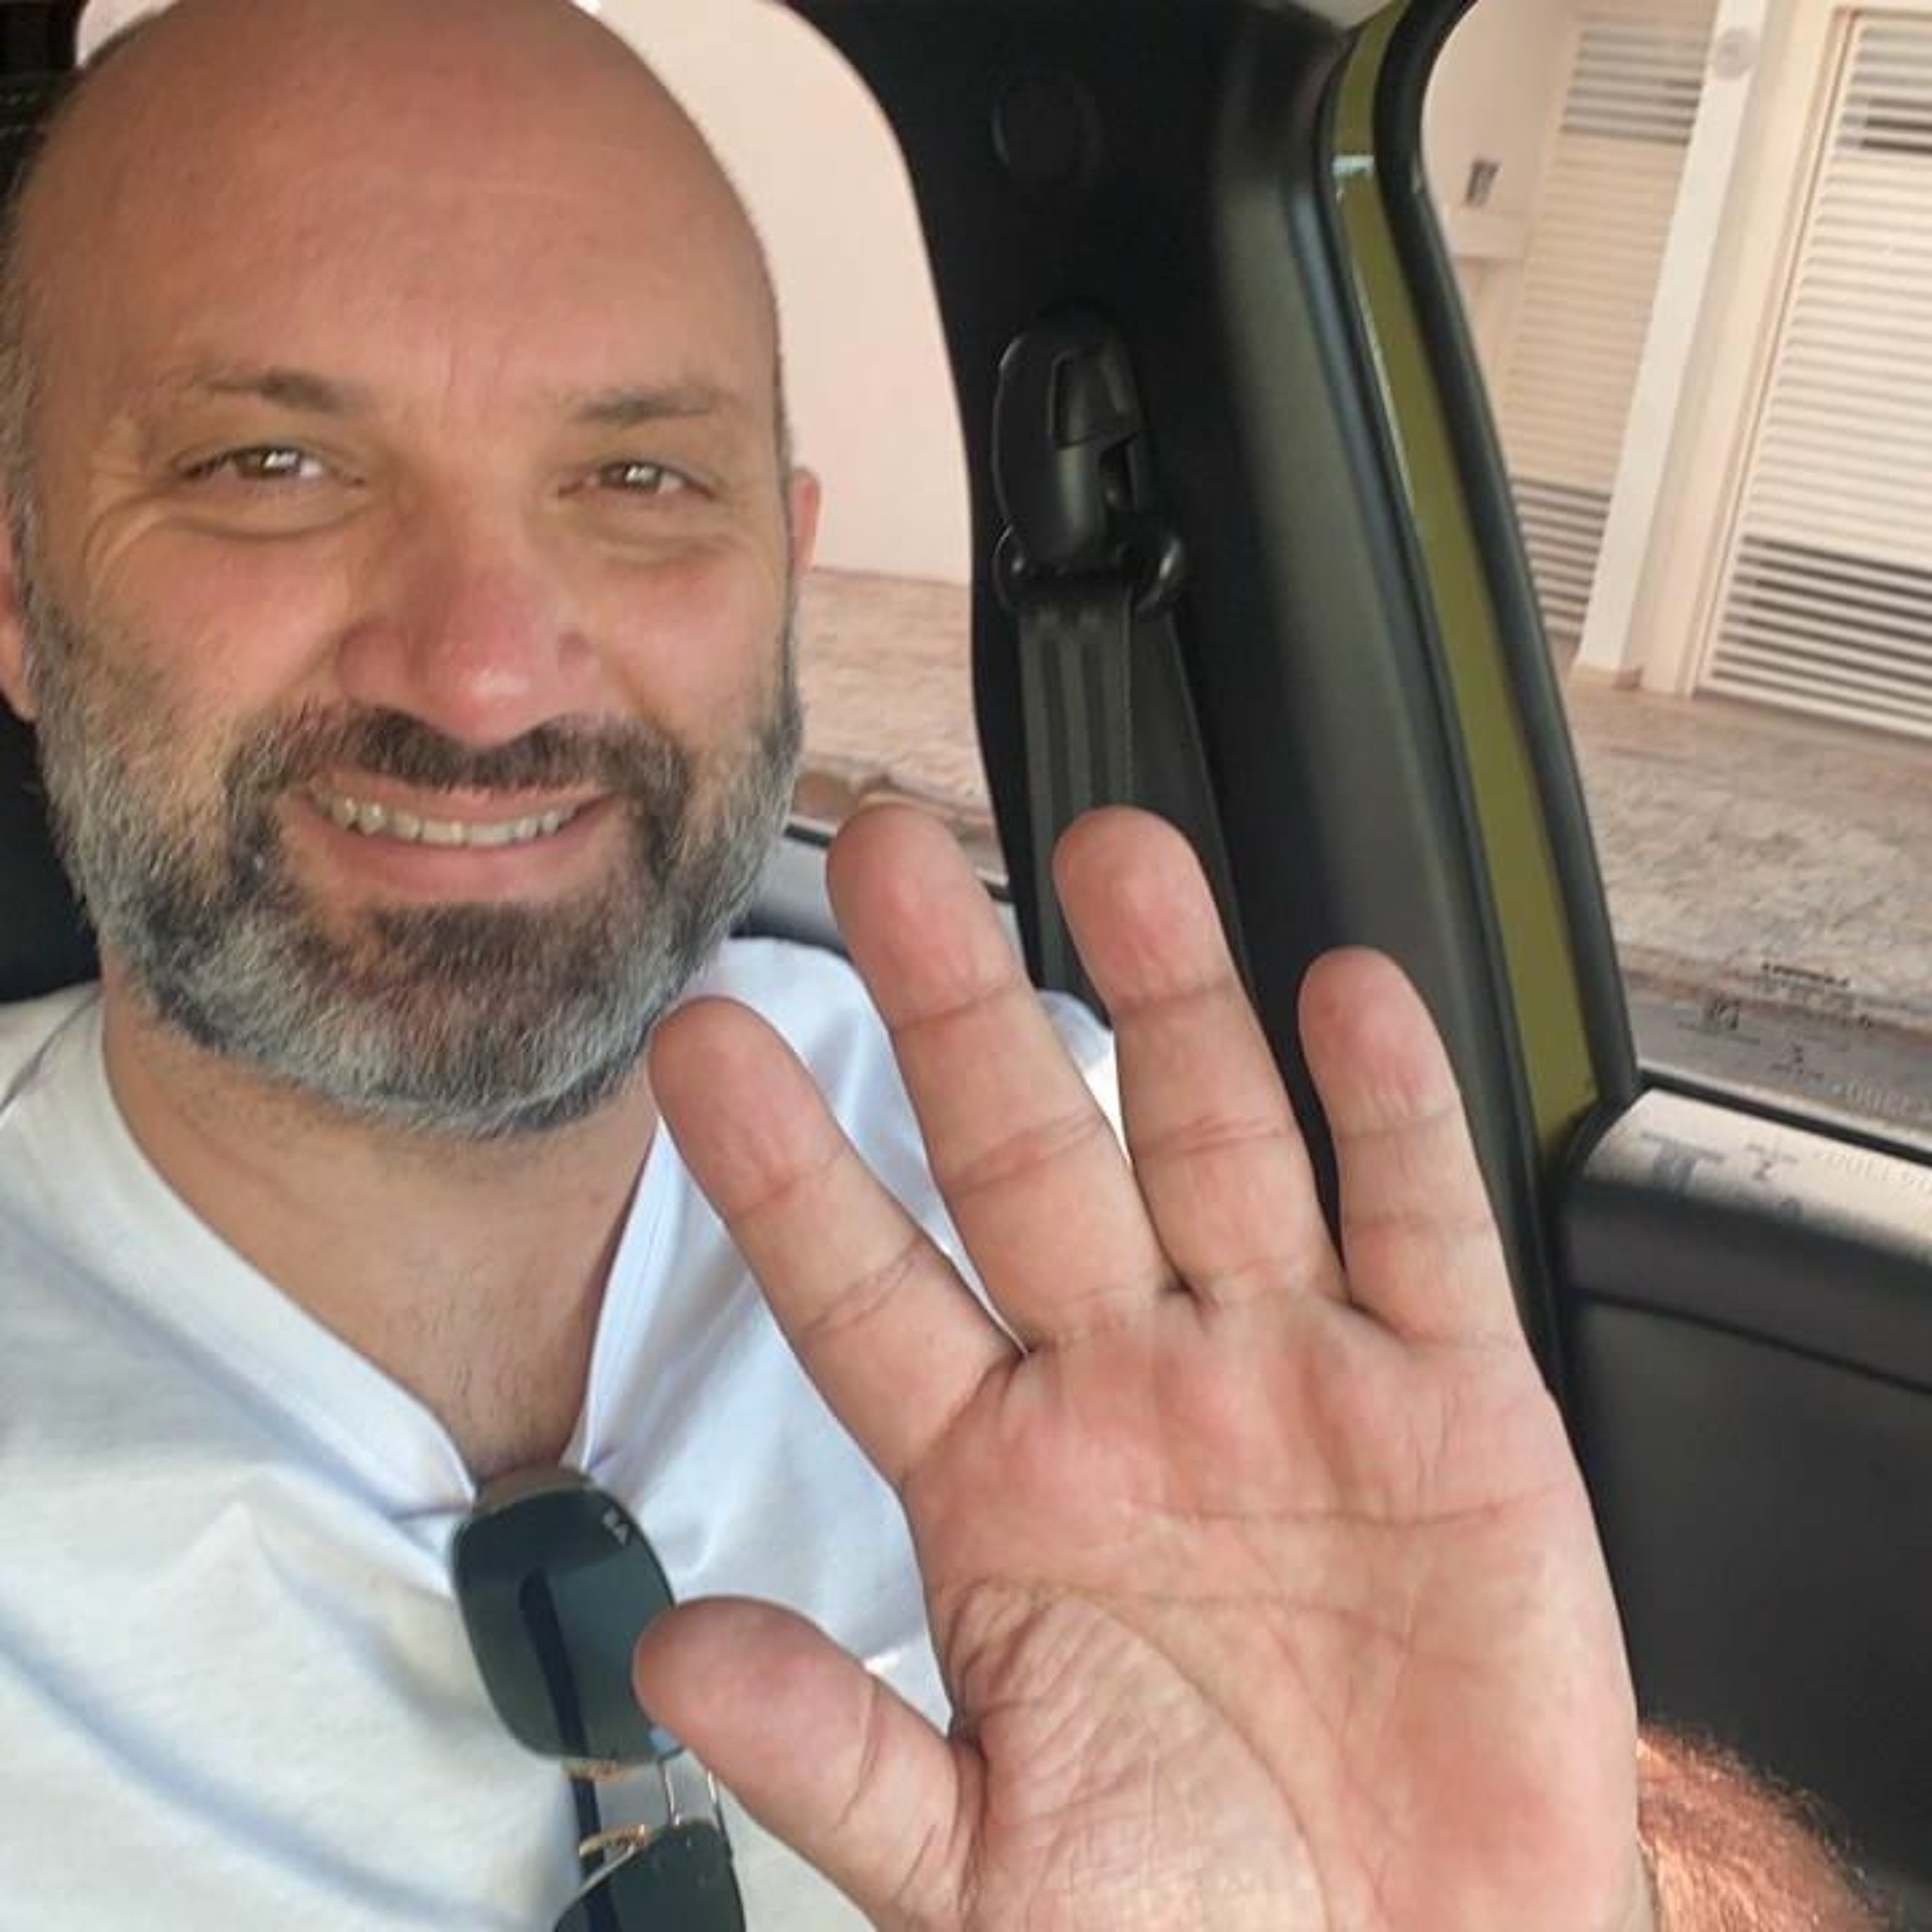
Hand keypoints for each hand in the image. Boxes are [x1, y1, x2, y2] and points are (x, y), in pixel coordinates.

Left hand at [640, 805, 1652, 1931]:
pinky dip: (1389, 1114)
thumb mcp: (992, 1877)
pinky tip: (1346, 997)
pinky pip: (1416, 1226)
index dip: (783, 1165)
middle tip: (890, 851)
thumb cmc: (1202, 1928)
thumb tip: (672, 1651)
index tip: (700, 1036)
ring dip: (1172, 998)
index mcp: (1002, 1484)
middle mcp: (1134, 1390)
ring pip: (1215, 1143)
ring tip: (1111, 852)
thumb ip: (841, 1756)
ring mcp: (1292, 1373)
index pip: (864, 1289)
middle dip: (960, 1004)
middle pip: (1029, 1157)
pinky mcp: (1452, 1400)